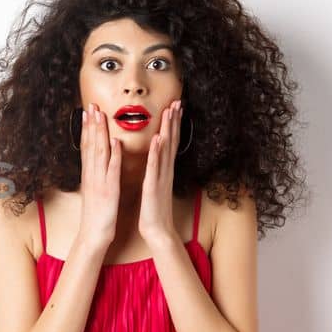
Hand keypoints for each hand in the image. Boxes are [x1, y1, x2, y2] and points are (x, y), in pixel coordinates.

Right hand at [77, 104, 118, 245]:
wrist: (94, 234)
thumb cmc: (97, 213)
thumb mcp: (94, 189)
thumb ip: (95, 173)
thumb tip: (96, 160)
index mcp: (90, 173)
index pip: (87, 145)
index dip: (87, 127)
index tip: (88, 111)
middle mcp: (92, 174)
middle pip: (90, 144)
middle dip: (91, 123)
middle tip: (91, 105)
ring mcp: (100, 181)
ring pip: (99, 152)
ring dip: (100, 133)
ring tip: (101, 116)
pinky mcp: (109, 190)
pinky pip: (112, 170)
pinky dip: (114, 155)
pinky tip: (116, 143)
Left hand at [138, 99, 182, 243]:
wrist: (157, 230)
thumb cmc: (154, 208)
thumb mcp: (156, 184)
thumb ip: (158, 169)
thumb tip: (158, 155)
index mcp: (164, 169)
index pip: (170, 142)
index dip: (173, 123)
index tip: (174, 106)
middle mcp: (165, 170)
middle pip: (172, 141)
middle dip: (174, 120)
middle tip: (177, 101)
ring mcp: (161, 177)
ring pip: (166, 149)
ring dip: (168, 130)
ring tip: (170, 112)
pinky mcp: (153, 186)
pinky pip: (155, 166)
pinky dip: (157, 152)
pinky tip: (158, 139)